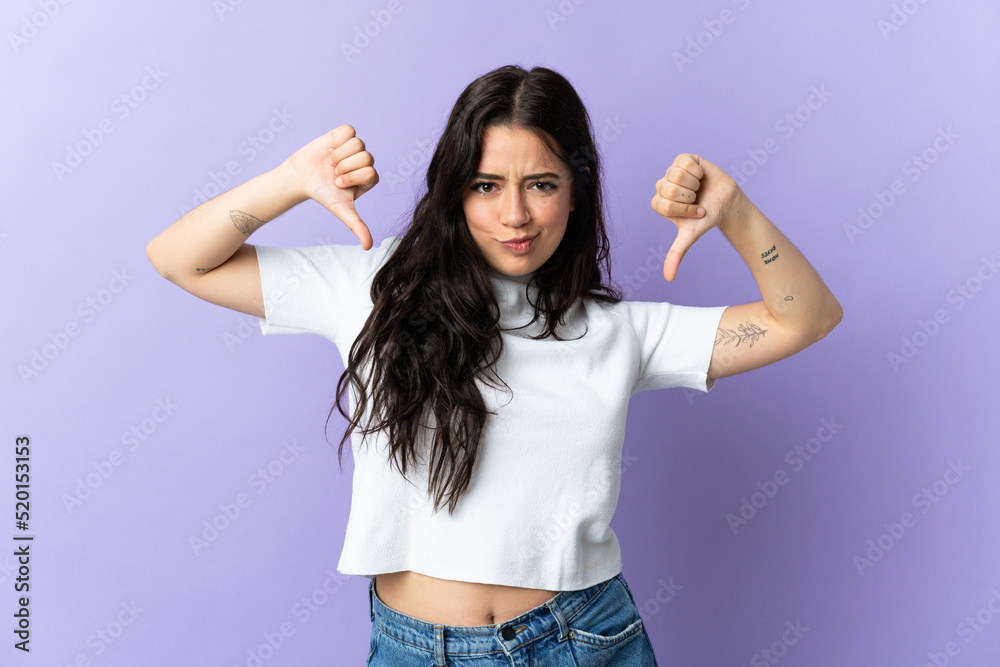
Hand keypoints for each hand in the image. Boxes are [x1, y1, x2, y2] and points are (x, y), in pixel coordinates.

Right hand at [287, 125, 377, 249]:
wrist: (301, 178)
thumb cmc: (323, 194)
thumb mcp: (341, 210)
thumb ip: (357, 226)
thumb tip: (368, 247)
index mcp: (369, 178)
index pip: (370, 172)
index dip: (351, 177)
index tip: (338, 183)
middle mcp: (365, 161)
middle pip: (366, 157)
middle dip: (345, 167)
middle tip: (334, 172)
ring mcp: (355, 147)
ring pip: (358, 144)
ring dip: (340, 155)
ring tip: (331, 162)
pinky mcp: (344, 135)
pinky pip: (349, 131)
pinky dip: (337, 141)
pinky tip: (330, 149)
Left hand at [650, 154, 743, 280]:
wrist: (726, 202)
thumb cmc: (706, 218)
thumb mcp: (690, 236)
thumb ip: (676, 255)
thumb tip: (668, 279)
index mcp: (660, 203)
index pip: (665, 203)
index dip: (685, 208)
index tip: (695, 211)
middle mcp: (663, 186)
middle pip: (670, 188)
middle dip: (690, 196)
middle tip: (698, 199)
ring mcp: (672, 171)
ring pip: (677, 174)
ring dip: (695, 183)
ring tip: (699, 188)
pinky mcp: (683, 159)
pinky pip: (685, 162)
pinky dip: (698, 170)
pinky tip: (701, 176)